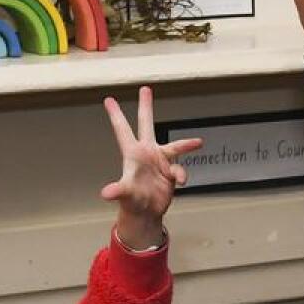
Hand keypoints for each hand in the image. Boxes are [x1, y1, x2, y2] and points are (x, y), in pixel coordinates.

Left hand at [101, 86, 202, 248]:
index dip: (116, 115)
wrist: (147, 214)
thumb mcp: (125, 194)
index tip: (108, 99)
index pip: (123, 130)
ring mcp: (160, 161)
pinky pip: (181, 168)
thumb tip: (106, 193)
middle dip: (146, 106)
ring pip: (174, 145)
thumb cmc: (132, 202)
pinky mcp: (171, 171)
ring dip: (186, 144)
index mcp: (133, 154)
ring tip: (197, 142)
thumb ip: (118, 190)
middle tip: (145, 89)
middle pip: (147, 124)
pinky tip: (180, 182)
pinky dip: (182, 174)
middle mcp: (147, 153)